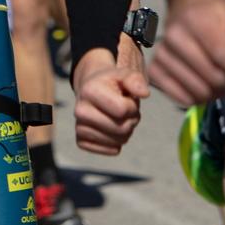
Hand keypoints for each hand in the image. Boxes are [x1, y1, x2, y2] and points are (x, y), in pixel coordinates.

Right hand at [71, 36, 150, 155]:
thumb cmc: (112, 83)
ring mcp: (79, 127)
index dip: (132, 106)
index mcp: (89, 91)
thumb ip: (136, 80)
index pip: (122, 110)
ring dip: (126, 132)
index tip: (128, 99)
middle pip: (121, 129)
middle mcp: (80, 111)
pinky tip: (112, 129)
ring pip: (118, 142)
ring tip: (119, 118)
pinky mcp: (81, 141)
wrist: (92, 91)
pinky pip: (112, 150)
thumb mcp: (125, 74)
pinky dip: (118, 142)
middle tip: (126, 111)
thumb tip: (144, 93)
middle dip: (131, 120)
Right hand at [148, 0, 224, 105]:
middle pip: (213, 77)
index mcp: (196, 19)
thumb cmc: (218, 18)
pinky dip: (198, 98)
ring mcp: (161, 54)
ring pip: (199, 92)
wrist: (188, 14)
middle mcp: (174, 36)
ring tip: (220, 78)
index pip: (222, 52)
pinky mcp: (154, 71)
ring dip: (217, 93)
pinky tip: (203, 84)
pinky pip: (182, 99)